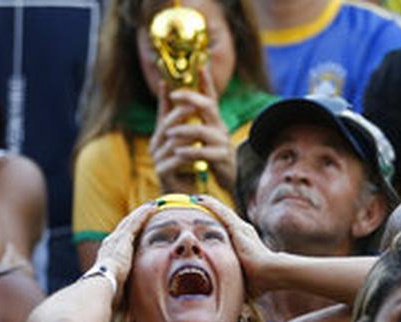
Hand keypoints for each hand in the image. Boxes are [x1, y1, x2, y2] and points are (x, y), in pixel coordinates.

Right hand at [93, 200, 157, 291]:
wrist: (103, 287)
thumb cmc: (108, 296)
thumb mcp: (118, 294)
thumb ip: (124, 296)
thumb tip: (130, 319)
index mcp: (109, 258)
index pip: (121, 244)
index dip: (129, 236)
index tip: (137, 233)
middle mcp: (110, 245)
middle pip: (125, 229)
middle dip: (136, 220)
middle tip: (147, 213)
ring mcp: (116, 240)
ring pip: (131, 222)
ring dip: (141, 213)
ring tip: (153, 206)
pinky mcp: (124, 237)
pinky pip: (136, 221)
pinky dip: (144, 213)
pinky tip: (154, 207)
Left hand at [149, 67, 235, 192]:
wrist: (231, 178)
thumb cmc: (212, 154)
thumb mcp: (204, 134)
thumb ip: (194, 119)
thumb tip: (177, 101)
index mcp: (213, 120)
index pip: (211, 96)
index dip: (206, 80)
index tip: (200, 64)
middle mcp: (219, 127)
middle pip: (208, 106)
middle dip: (190, 98)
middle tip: (173, 95)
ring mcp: (221, 142)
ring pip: (203, 131)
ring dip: (184, 130)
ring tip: (169, 133)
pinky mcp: (221, 159)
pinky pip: (205, 152)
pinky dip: (190, 151)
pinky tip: (178, 153)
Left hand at [196, 195, 276, 296]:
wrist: (270, 274)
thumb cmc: (260, 282)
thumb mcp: (242, 281)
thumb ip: (235, 284)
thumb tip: (231, 299)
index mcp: (244, 244)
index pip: (227, 232)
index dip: (216, 228)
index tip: (204, 225)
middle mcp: (243, 233)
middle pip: (223, 219)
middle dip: (210, 213)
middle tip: (195, 206)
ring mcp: (241, 229)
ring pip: (221, 212)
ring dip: (208, 205)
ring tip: (195, 199)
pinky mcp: (238, 227)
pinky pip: (220, 212)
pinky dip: (210, 204)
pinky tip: (199, 199)